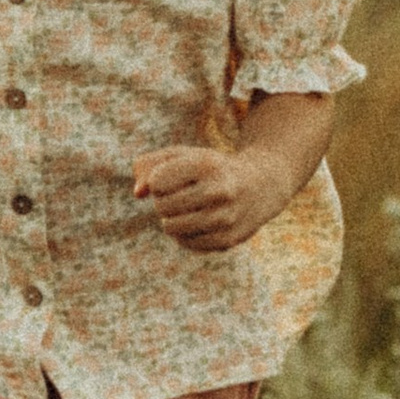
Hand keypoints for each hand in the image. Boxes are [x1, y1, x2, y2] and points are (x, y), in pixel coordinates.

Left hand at [133, 143, 272, 254]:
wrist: (261, 186)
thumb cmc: (211, 168)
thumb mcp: (183, 155)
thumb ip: (150, 165)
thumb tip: (138, 193)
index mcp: (207, 165)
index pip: (157, 181)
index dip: (157, 180)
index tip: (171, 177)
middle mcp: (219, 191)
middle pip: (162, 205)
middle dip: (163, 200)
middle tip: (180, 194)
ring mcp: (225, 218)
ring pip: (171, 227)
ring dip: (171, 218)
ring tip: (186, 208)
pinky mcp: (228, 240)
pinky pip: (185, 242)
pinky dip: (184, 234)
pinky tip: (198, 221)